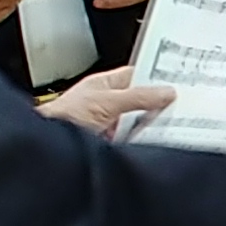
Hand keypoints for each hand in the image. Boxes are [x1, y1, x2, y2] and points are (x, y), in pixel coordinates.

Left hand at [38, 68, 168, 137]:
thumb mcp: (108, 102)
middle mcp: (106, 103)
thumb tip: (166, 92)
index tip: (177, 82)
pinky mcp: (109, 144)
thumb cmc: (64, 119)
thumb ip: (139, 97)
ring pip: (137, 122)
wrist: (49, 149)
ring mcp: (108, 124)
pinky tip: (150, 142)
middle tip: (176, 107)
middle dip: (155, 105)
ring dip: (147, 126)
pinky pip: (132, 140)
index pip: (136, 75)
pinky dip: (140, 141)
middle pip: (140, 101)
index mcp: (104, 84)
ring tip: (164, 126)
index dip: (156, 77)